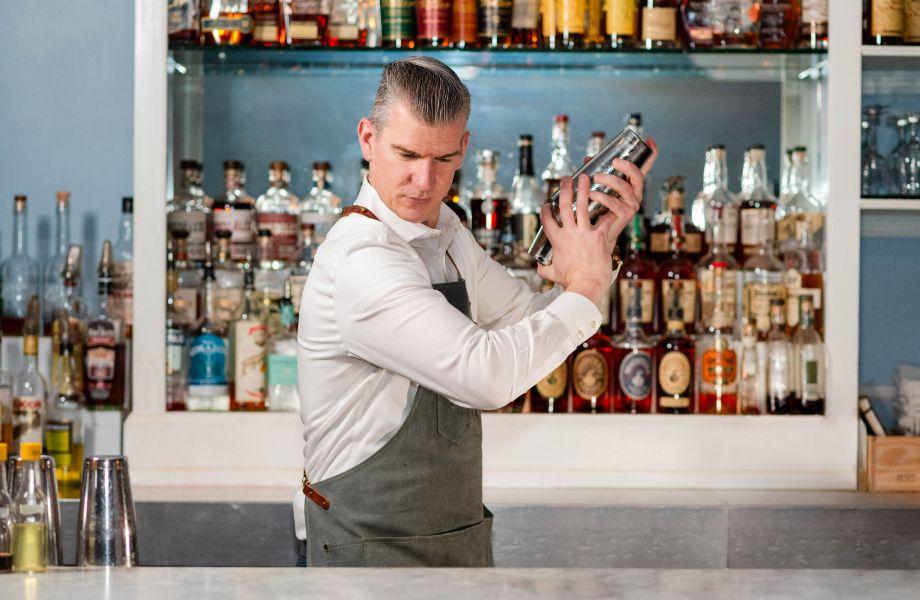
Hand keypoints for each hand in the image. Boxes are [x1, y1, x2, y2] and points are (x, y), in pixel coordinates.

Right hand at [536, 175, 616, 305]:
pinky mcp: (599, 236)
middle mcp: (569, 233)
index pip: (547, 221)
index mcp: (557, 240)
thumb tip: (539, 269)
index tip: (547, 204)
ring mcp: (584, 233)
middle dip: (565, 190)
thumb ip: (545, 269)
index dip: (546, 210)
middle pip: (565, 206)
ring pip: (583, 206)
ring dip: (583, 189)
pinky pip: (605, 219)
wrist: (586, 285)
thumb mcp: (553, 274)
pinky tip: (612, 200)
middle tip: (566, 179)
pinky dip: (609, 210)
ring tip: (585, 177)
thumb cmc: (570, 280)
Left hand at [586, 137, 658, 246]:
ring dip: (611, 180)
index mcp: (631, 185)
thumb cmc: (597, 208)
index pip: (644, 168)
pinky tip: (593, 193)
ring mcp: (632, 205)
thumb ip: (595, 172)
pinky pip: (616, 204)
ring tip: (596, 177)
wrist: (597, 233)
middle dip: (628, 166)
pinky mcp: (625, 216)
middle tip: (615, 161)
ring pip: (626, 189)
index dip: (651, 154)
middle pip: (638, 176)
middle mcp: (635, 194)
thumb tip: (588, 158)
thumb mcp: (596, 186)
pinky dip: (603, 197)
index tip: (651, 141)